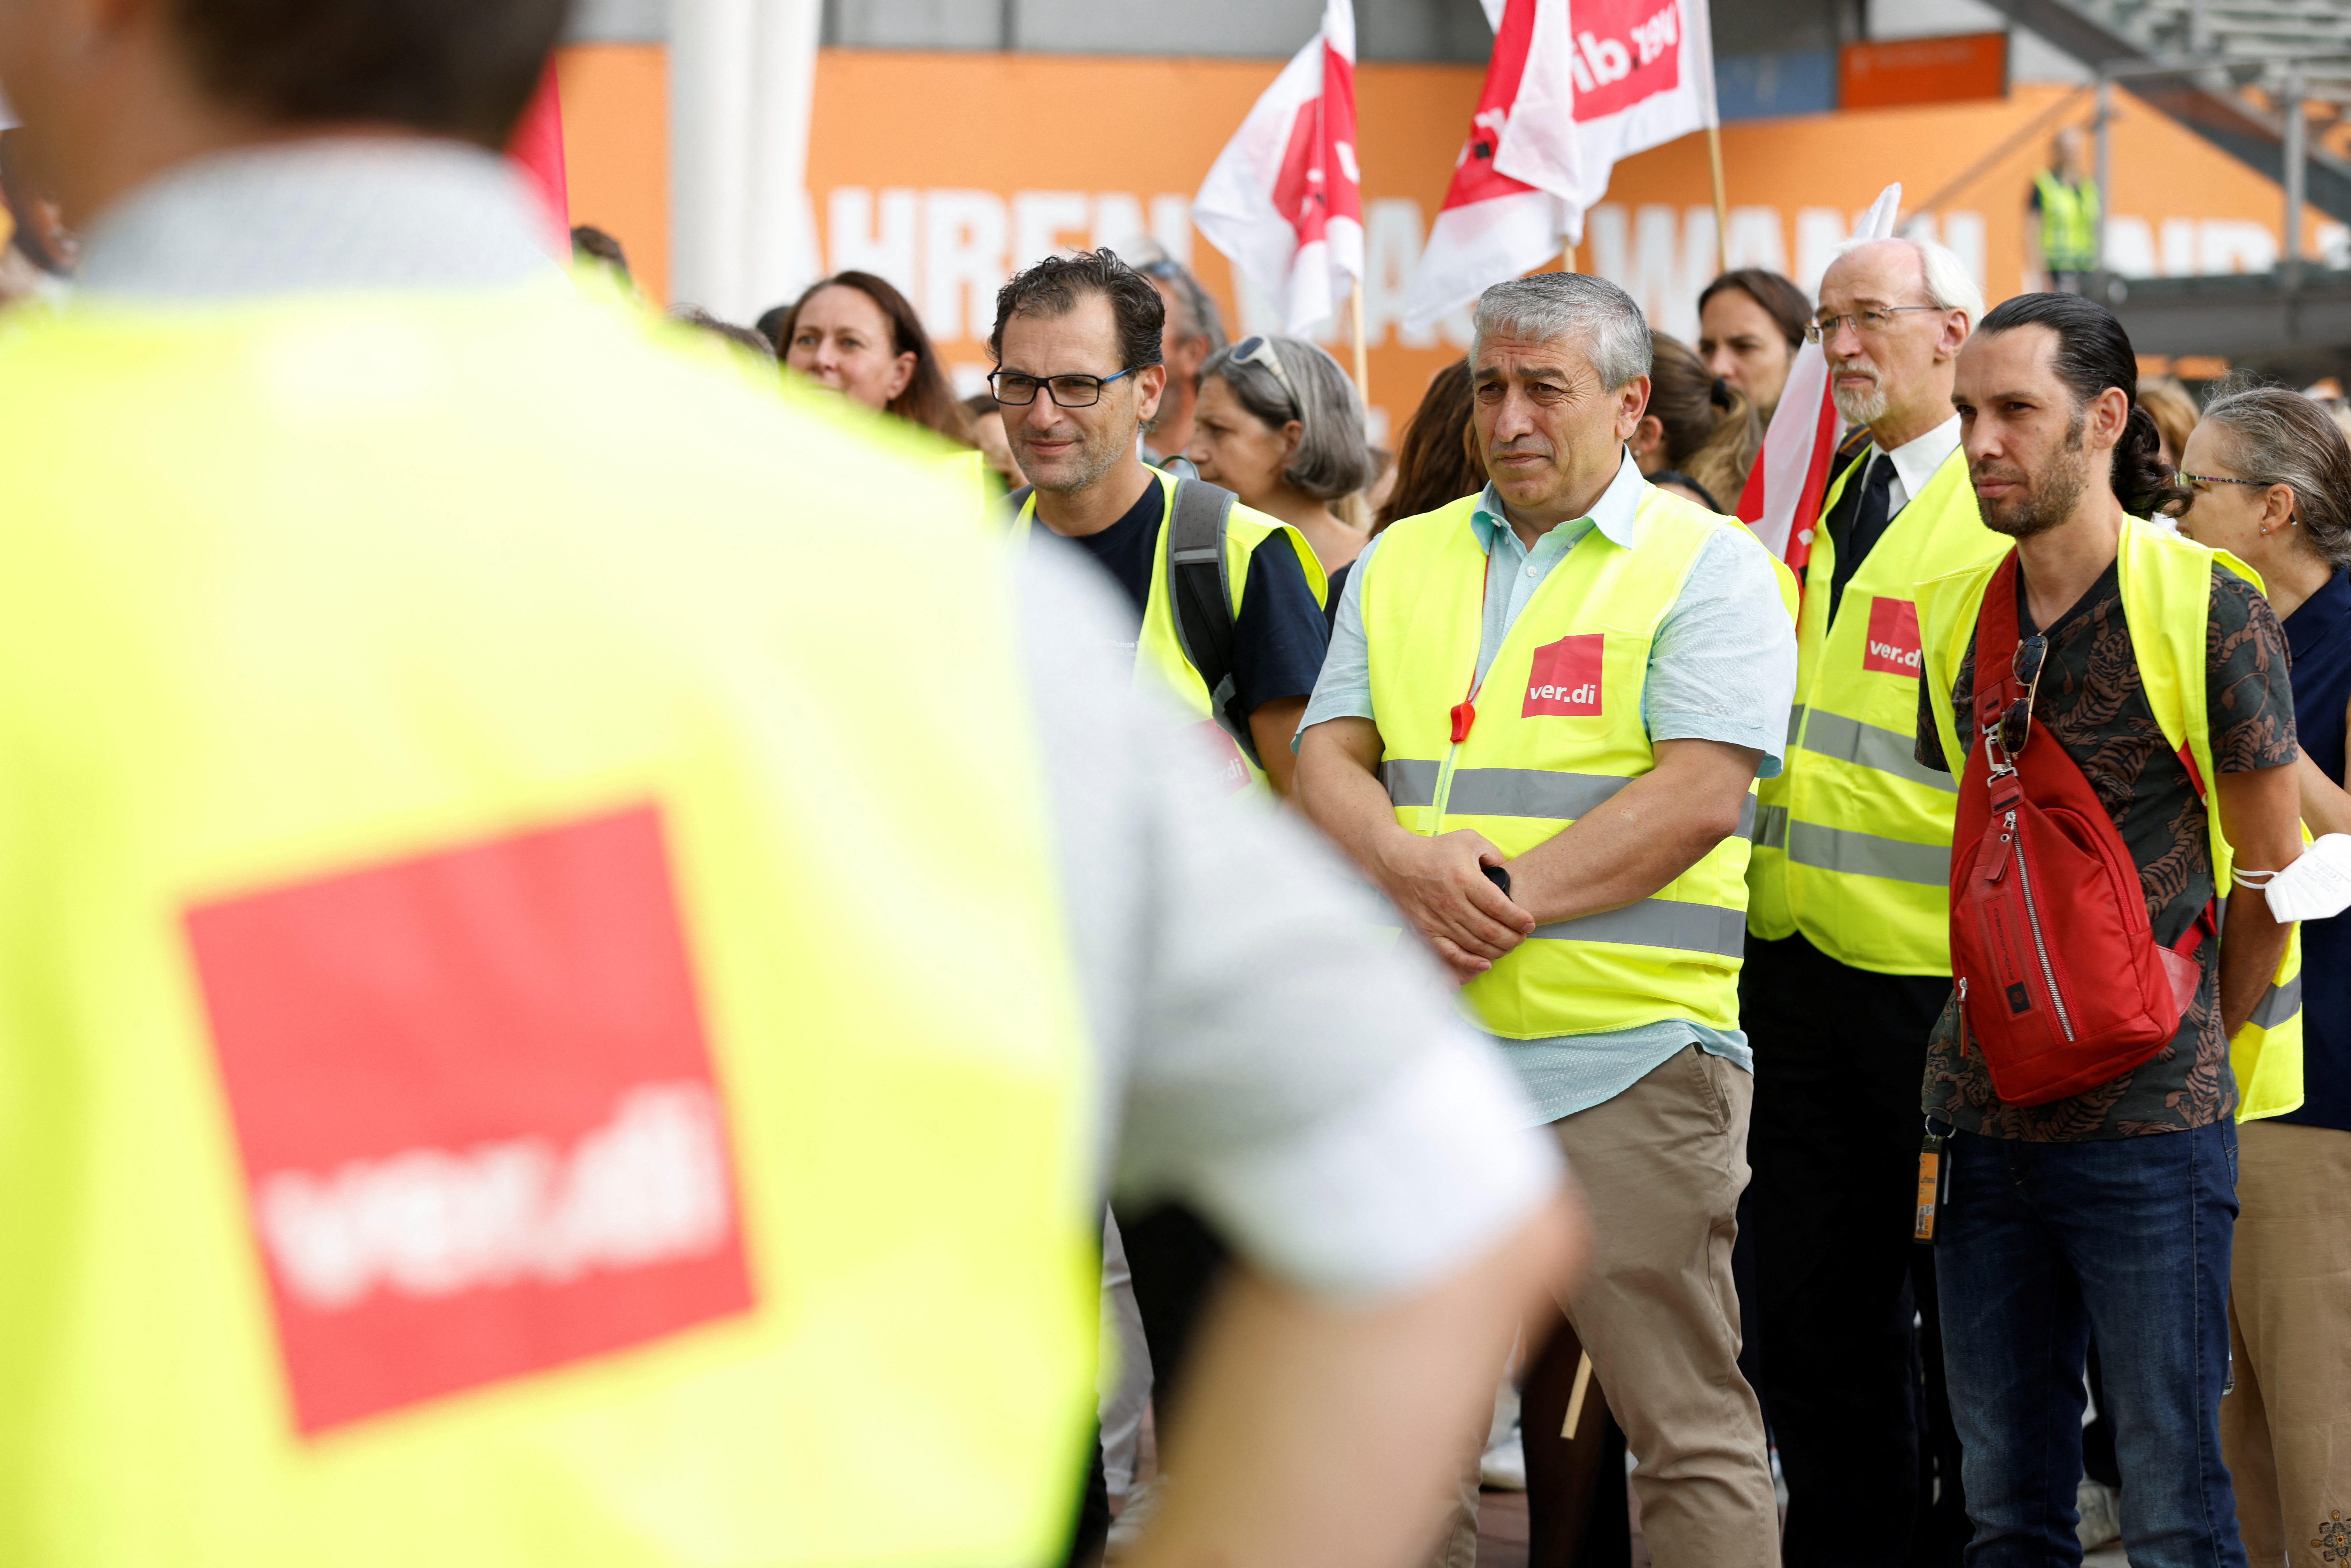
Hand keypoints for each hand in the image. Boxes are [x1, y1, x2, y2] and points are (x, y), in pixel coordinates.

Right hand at [1371, 829, 1535, 982]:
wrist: (1395, 862)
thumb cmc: (1434, 850)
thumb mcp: (1467, 839)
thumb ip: (1493, 853)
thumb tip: (1506, 871)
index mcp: (1463, 879)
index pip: (1499, 906)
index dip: (1519, 918)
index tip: (1530, 922)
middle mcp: (1451, 902)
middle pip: (1490, 930)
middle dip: (1513, 937)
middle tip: (1523, 936)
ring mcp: (1437, 919)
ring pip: (1475, 944)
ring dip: (1497, 950)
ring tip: (1509, 946)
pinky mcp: (1425, 931)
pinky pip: (1451, 953)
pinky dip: (1470, 962)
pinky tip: (1485, 963)